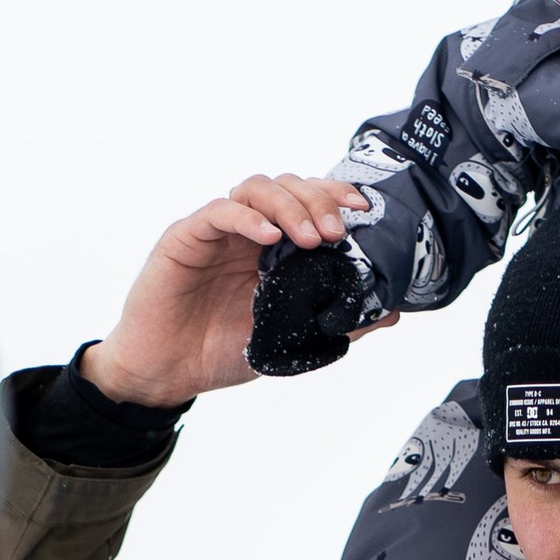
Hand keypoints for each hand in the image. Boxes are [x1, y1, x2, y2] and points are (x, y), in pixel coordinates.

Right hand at [82, 175, 369, 406]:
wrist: (169, 373)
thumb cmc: (222, 351)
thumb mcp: (291, 338)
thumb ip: (337, 321)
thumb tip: (390, 312)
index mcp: (273, 247)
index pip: (308, 201)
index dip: (336, 195)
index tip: (363, 209)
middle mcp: (247, 230)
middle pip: (287, 186)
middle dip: (317, 200)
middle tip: (335, 232)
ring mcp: (217, 231)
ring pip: (255, 187)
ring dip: (288, 205)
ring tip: (308, 239)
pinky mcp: (186, 237)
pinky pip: (218, 211)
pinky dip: (247, 216)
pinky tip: (267, 236)